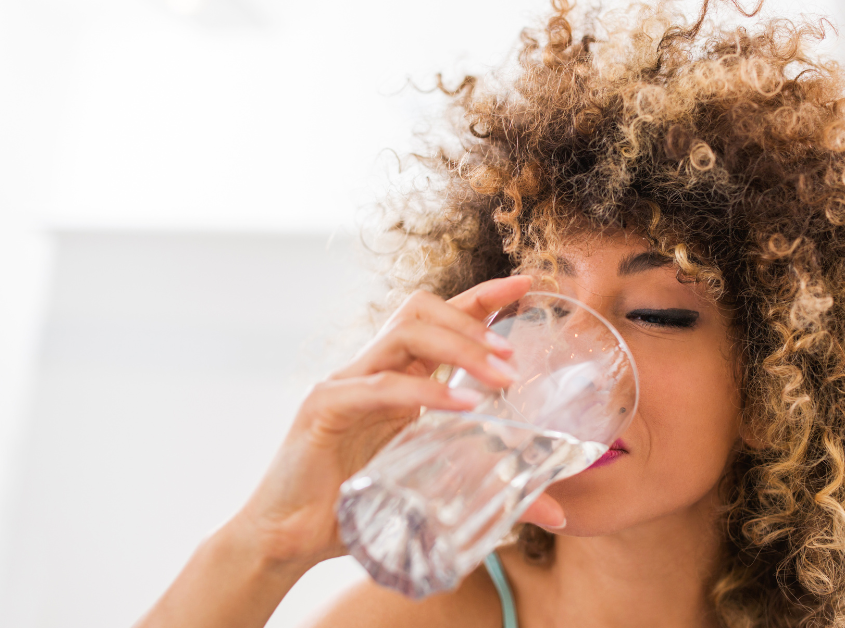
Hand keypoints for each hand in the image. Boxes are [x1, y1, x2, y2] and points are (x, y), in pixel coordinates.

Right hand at [227, 275, 565, 571]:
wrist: (289, 540)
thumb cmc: (357, 509)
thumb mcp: (434, 491)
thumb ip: (490, 490)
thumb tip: (555, 510)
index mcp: (395, 377)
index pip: (439, 319)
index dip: (483, 297)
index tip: (528, 284)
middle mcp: (370, 369)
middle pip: (421, 310)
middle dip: (473, 321)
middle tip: (515, 356)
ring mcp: (344, 383)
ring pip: (403, 333)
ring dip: (458, 346)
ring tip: (499, 376)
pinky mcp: (323, 408)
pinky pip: (379, 387)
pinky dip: (423, 391)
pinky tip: (460, 408)